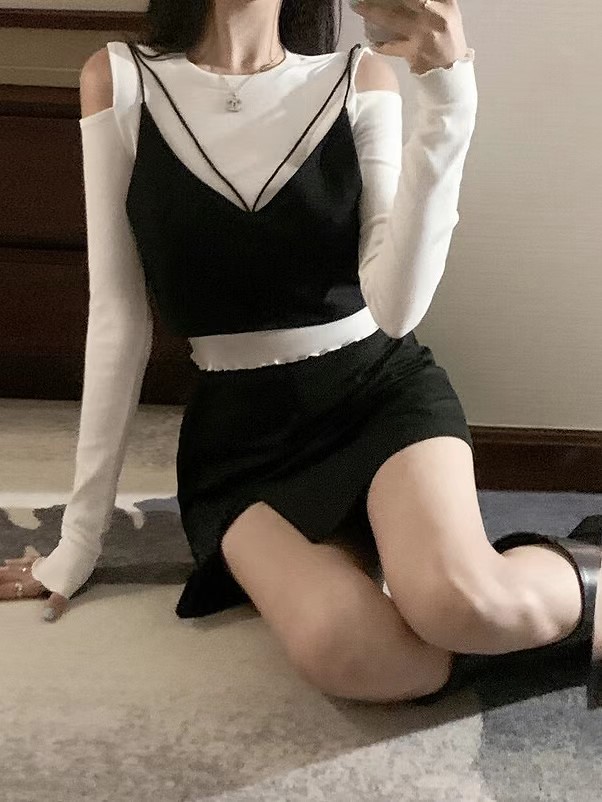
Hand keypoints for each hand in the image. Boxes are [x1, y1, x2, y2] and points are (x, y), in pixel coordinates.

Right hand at [0, 550, 68, 620]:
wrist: (80, 546)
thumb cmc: (73, 568)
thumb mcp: (66, 589)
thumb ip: (55, 603)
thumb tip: (46, 618)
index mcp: (35, 583)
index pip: (13, 590)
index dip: (1, 591)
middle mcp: (34, 573)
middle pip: (12, 577)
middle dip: (1, 579)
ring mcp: (40, 564)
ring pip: (19, 567)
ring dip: (8, 570)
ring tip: (0, 569)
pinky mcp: (48, 556)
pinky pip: (30, 559)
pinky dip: (21, 559)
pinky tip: (20, 556)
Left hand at [352, 0, 467, 74]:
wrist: (452, 68)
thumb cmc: (446, 37)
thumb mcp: (446, 10)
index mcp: (445, 1)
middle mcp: (435, 14)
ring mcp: (424, 33)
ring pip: (393, 19)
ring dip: (372, 12)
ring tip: (357, 6)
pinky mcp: (415, 51)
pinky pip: (391, 46)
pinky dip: (380, 44)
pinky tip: (371, 40)